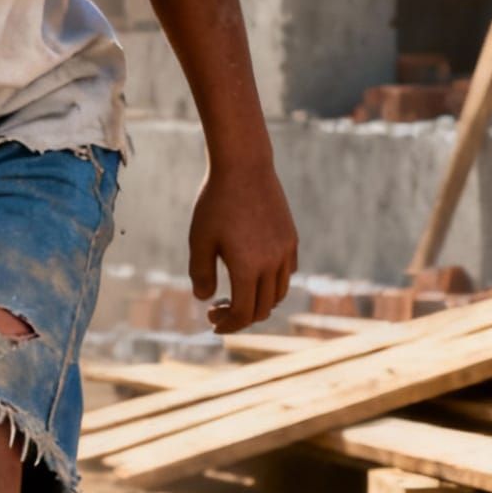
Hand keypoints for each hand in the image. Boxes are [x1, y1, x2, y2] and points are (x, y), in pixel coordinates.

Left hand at [188, 158, 297, 334]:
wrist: (244, 166)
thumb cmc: (216, 202)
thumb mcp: (200, 239)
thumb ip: (201, 273)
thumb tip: (205, 299)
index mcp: (248, 268)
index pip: (243, 313)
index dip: (228, 325)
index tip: (213, 323)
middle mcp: (272, 263)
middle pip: (262, 309)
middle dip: (239, 317)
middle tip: (216, 310)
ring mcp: (286, 251)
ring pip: (279, 293)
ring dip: (258, 303)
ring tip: (235, 296)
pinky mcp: (291, 238)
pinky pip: (287, 273)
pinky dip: (272, 283)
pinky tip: (253, 274)